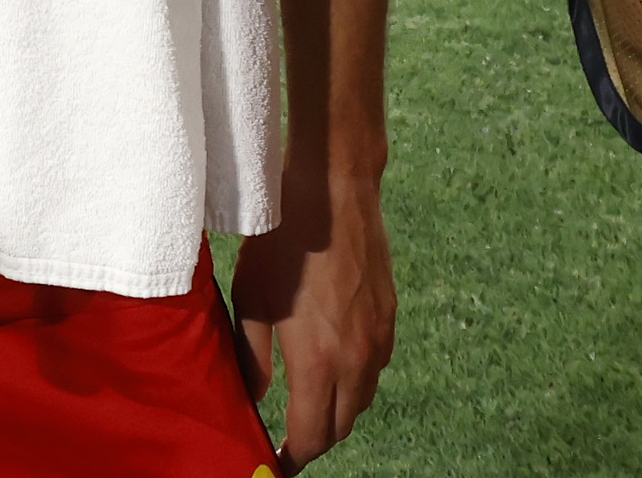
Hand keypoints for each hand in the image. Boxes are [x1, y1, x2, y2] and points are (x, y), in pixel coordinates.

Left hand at [234, 175, 395, 463]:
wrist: (333, 191)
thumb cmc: (283, 242)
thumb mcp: (251, 301)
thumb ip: (251, 359)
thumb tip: (252, 398)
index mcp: (318, 363)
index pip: (312, 437)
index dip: (294, 457)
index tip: (278, 463)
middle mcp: (356, 359)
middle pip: (342, 425)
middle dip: (316, 438)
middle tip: (291, 437)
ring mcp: (379, 337)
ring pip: (363, 398)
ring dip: (339, 410)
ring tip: (311, 402)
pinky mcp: (390, 315)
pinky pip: (376, 366)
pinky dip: (357, 379)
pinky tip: (336, 362)